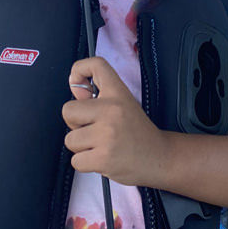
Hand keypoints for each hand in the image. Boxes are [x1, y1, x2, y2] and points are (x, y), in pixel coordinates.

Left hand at [63, 57, 171, 186]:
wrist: (159, 157)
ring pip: (70, 140)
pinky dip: (85, 163)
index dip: (79, 70)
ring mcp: (107, 134)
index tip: (79, 86)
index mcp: (118, 93)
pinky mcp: (104, 158)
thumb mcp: (123, 104)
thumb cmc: (137, 132)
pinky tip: (102, 159)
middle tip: (95, 129)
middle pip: (68, 110)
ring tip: (102, 146)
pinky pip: (76, 160)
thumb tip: (75, 89)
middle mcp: (112, 110)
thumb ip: (97, 96)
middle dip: (75, 124)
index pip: (95, 65)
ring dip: (82, 147)